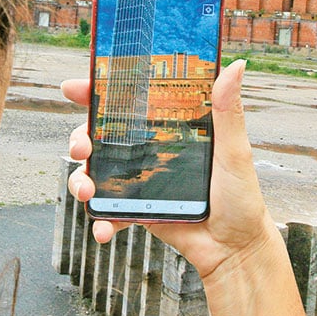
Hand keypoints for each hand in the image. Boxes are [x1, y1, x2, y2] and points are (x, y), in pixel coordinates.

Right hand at [62, 59, 272, 278]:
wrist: (235, 249)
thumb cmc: (241, 197)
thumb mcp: (234, 150)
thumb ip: (228, 111)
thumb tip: (235, 66)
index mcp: (170, 128)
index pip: (130, 101)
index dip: (99, 91)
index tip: (75, 87)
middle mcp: (151, 150)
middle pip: (102, 135)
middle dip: (79, 137)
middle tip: (79, 147)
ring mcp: (141, 180)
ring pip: (96, 172)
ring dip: (80, 179)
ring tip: (85, 191)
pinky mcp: (139, 210)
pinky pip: (110, 211)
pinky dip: (100, 220)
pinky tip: (104, 230)